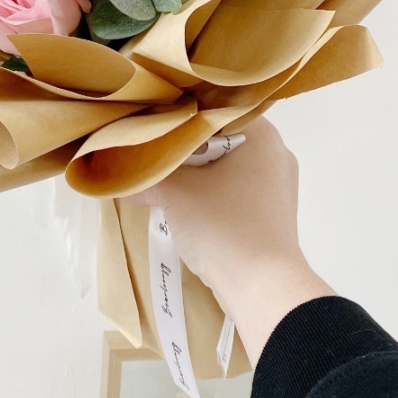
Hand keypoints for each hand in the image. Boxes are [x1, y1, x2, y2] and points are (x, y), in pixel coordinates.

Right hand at [125, 115, 334, 365]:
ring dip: (197, 171)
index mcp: (263, 134)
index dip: (179, 111)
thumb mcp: (176, 194)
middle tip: (150, 143)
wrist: (263, 290)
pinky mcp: (273, 214)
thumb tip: (119, 174)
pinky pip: (236, 190)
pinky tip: (185, 200)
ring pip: (228, 166)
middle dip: (185, 145)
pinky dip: (211, 192)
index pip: (214, 107)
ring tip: (161, 171)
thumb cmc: (224, 226)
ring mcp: (278, 186)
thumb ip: (147, 175)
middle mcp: (276, 152)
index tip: (151, 116)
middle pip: (220, 137)